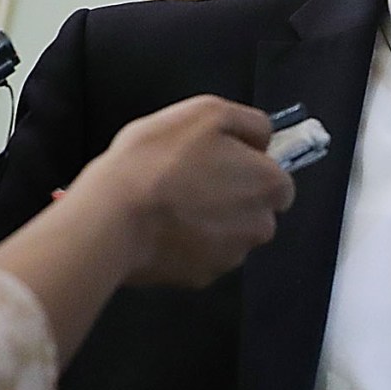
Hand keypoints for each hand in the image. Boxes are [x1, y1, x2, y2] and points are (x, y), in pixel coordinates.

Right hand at [63, 96, 292, 287]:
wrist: (113, 216)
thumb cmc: (159, 159)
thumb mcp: (207, 112)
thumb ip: (249, 123)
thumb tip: (263, 139)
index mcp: (270, 185)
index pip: (277, 180)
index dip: (248, 168)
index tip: (217, 162)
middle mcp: (260, 226)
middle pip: (255, 211)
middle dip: (231, 199)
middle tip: (190, 180)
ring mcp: (231, 257)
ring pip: (228, 236)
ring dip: (208, 222)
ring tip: (169, 203)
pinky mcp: (201, 278)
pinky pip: (201, 256)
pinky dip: (186, 244)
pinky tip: (160, 227)